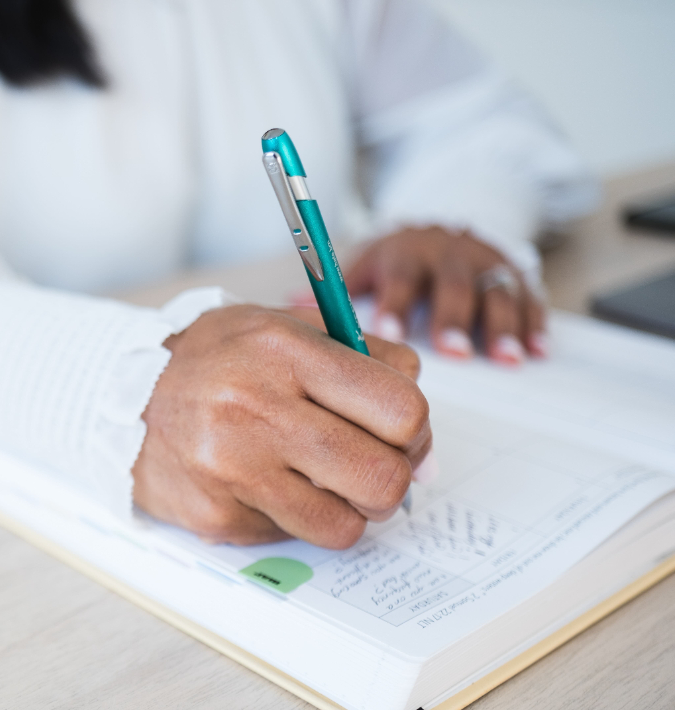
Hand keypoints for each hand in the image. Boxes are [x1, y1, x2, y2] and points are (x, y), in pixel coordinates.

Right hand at [133, 305, 431, 548]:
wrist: (120, 397)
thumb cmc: (216, 362)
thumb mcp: (283, 326)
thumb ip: (364, 359)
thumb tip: (421, 438)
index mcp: (281, 351)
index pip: (400, 409)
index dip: (415, 429)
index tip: (400, 432)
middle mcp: (254, 409)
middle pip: (384, 478)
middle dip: (392, 479)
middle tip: (370, 465)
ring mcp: (230, 468)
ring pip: (347, 524)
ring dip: (347, 508)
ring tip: (320, 479)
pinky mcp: (215, 516)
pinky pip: (295, 537)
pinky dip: (295, 518)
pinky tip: (266, 486)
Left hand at [346, 226, 546, 364]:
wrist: (444, 230)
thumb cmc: (399, 260)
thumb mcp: (367, 264)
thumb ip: (337, 288)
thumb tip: (292, 305)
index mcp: (406, 252)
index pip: (400, 276)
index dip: (395, 303)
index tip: (389, 333)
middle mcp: (449, 253)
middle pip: (453, 283)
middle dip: (453, 317)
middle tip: (451, 351)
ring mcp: (486, 263)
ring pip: (498, 290)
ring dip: (502, 325)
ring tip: (505, 359)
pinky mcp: (518, 275)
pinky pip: (531, 298)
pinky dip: (536, 325)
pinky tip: (537, 351)